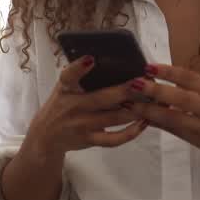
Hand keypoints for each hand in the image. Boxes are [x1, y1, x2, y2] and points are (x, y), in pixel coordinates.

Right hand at [26, 56, 148, 159]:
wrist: (46, 136)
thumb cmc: (61, 104)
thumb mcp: (64, 88)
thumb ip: (80, 76)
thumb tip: (109, 61)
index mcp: (65, 88)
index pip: (68, 76)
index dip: (79, 67)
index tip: (92, 59)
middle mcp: (73, 106)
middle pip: (103, 98)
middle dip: (126, 90)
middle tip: (146, 82)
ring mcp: (82, 125)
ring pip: (114, 118)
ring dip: (135, 109)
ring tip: (153, 100)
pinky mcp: (90, 140)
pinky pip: (114, 139)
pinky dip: (131, 132)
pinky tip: (144, 122)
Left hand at [130, 64, 199, 164]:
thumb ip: (195, 85)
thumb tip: (163, 76)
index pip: (191, 78)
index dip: (168, 72)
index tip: (148, 66)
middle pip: (181, 99)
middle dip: (155, 92)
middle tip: (133, 84)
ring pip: (174, 119)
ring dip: (150, 111)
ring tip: (131, 103)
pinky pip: (175, 132)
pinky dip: (158, 124)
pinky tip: (142, 117)